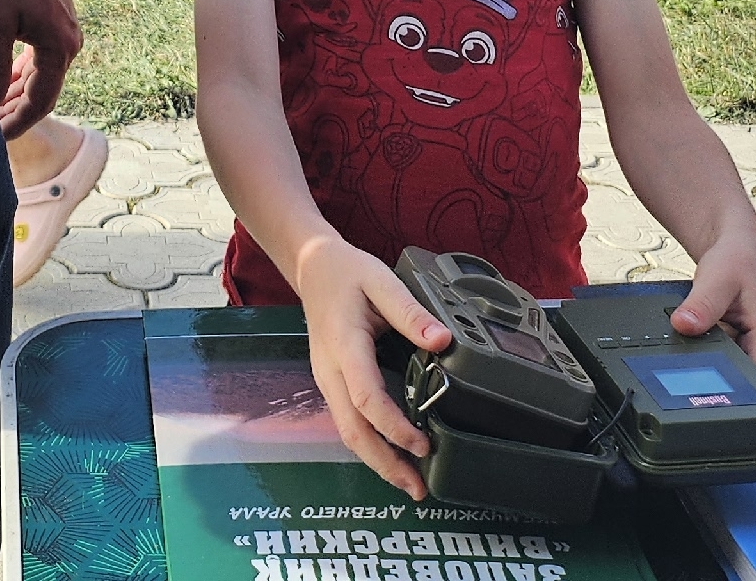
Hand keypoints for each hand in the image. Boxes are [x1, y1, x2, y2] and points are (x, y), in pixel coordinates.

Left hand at [0, 0, 80, 138]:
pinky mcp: (57, 28)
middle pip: (42, 95)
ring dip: (17, 96)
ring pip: (41, 80)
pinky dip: (22, 76)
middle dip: (15, 114)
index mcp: (59, 49)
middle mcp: (69, 47)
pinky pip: (41, 63)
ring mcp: (65, 37)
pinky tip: (1, 85)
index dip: (17, 123)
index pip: (40, 102)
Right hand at [292, 241, 451, 499]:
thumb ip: (411, 312)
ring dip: (377, 461)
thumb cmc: (347, 272)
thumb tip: (443, 341)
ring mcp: (327, 379)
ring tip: (410, 483)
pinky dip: (370, 445)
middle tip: (419, 489)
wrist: (312, 267)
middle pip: (352, 429)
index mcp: (344, 345)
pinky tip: (391, 455)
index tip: (424, 445)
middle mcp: (330, 370)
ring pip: (348, 431)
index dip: (394, 427)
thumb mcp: (381, 280)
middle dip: (385, 464)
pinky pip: (348, 422)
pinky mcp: (331, 383)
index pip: (366, 397)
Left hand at [670, 224, 755, 382]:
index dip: (730, 389)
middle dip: (720, 372)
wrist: (740, 251)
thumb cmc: (736, 260)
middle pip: (748, 385)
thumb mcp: (716, 277)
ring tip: (708, 333)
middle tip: (699, 344)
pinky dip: (720, 354)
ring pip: (740, 376)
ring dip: (719, 361)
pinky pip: (737, 366)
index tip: (702, 379)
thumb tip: (683, 326)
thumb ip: (701, 305)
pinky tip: (711, 334)